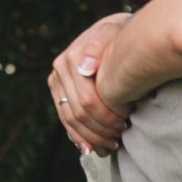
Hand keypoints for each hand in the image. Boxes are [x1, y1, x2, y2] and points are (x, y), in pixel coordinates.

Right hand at [48, 13, 131, 154]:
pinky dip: (79, 136)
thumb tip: (86, 68)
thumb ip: (99, 49)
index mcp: (71, 60)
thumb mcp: (114, 36)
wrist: (112, 33)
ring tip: (111, 145)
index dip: (107, 116)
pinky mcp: (58, 91)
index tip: (125, 123)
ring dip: (90, 137)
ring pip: (70, 120)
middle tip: (120, 139)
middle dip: (100, 129)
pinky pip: (65, 119)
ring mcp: (56, 82)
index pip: (87, 100)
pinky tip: (92, 148)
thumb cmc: (119, 36)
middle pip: (78, 112)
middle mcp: (59, 71)